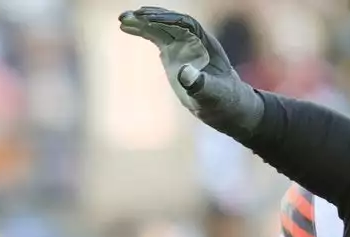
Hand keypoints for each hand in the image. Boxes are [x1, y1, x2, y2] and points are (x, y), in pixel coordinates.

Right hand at [117, 6, 263, 133]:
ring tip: (122, 20)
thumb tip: (184, 72)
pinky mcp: (174, 55)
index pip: (185, 24)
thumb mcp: (213, 94)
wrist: (227, 106)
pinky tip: (128, 28)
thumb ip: (200, 84)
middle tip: (127, 17)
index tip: (147, 20)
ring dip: (143, 23)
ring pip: (162, 28)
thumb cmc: (224, 101)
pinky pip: (158, 39)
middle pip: (170, 22)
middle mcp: (194, 41)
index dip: (166, 20)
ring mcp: (183, 47)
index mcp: (206, 44)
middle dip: (150, 18)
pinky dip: (144, 33)